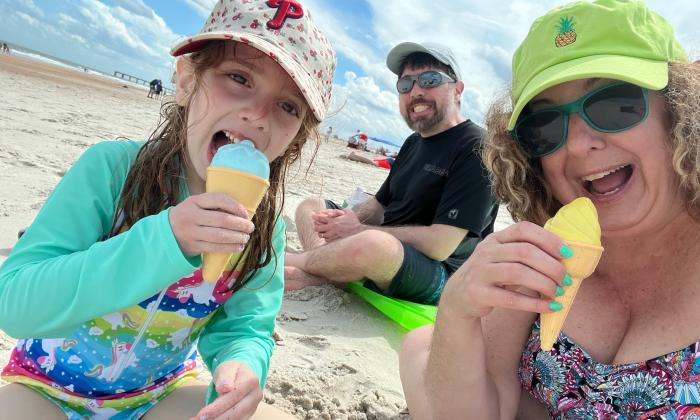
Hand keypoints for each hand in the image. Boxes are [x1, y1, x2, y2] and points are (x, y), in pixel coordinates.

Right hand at [169, 193, 254, 256]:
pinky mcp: (193, 246)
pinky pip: (215, 247)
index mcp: (193, 201)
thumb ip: (213, 204)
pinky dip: (229, 247)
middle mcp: (191, 216)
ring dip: (237, 237)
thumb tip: (242, 211)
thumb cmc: (189, 215)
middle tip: (250, 227)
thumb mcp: (195, 204)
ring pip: (219, 236)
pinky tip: (239, 247)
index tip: (245, 213)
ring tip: (246, 237)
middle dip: (240, 224)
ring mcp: (191, 232)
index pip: (218, 199)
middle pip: (221, 220)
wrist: (166, 233)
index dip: (235, 206)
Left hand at [191, 361, 261, 419]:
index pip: (233, 396)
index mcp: (251, 381)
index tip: (202, 414)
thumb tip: (225, 388)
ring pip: (237, 418)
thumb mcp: (226, 368)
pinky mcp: (249, 413)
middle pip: (236, 411)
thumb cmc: (232, 370)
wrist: (242, 373)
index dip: (217, 407)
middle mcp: (256, 394)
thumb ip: (225, 376)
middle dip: (217, 418)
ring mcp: (254, 405)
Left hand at [312, 208, 361, 241]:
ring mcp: (333, 235)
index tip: (313, 215)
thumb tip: (329, 212)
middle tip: (316, 224)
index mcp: (333, 221)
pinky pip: (326, 240)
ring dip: (320, 232)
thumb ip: (337, 211)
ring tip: (322, 230)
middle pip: (317, 228)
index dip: (315, 216)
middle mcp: (331, 229)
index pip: (320, 218)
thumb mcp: (347, 211)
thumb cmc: (354, 221)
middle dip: (315, 225)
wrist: (359, 232)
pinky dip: (326, 237)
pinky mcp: (335, 241)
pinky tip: (328, 235)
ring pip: (321, 235)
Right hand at [439, 221, 569, 319]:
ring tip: (558, 292)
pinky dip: (534, 304)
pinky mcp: (478, 293)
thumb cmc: (491, 275)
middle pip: (524, 252)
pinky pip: (511, 298)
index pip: (523, 229)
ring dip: (544, 283)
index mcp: (495, 239)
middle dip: (551, 266)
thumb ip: (525, 254)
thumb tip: (564, 258)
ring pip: (518, 273)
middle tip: (566, 279)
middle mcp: (486, 252)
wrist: (459, 296)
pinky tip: (550, 307)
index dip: (548, 239)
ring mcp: (480, 272)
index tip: (567, 254)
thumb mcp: (502, 258)